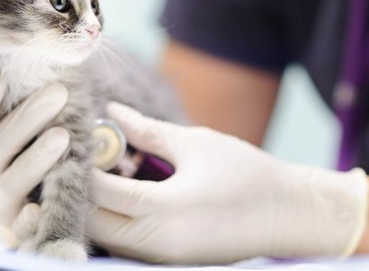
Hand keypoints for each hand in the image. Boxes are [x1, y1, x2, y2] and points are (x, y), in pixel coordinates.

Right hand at [0, 71, 69, 244]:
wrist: (28, 202)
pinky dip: (27, 218)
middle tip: (58, 91)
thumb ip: (27, 101)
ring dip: (37, 158)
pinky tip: (37, 209)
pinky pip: (21, 224)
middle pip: (0, 143)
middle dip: (30, 116)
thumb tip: (55, 62)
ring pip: (13, 180)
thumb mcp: (20, 127)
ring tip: (62, 136)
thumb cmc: (26, 151)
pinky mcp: (16, 225)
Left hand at [87, 103, 368, 263]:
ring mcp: (164, 259)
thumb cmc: (248, 174)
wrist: (289, 214)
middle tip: (88, 159)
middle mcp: (158, 244)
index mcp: (165, 210)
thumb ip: (147, 131)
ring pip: (108, 238)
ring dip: (99, 209)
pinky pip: (129, 245)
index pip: (100, 193)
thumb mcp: (196, 144)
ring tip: (108, 174)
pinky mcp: (172, 262)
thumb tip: (113, 113)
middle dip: (84, 193)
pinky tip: (128, 194)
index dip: (84, 166)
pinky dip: (119, 222)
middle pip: (94, 224)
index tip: (79, 140)